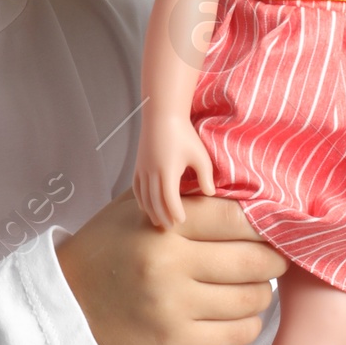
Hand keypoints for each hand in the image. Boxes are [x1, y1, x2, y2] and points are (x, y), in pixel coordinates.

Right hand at [55, 191, 286, 344]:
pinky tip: (239, 315)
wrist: (62, 310)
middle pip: (254, 260)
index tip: (271, 228)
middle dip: (273, 260)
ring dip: (262, 293)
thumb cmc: (103, 255)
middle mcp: (168, 266)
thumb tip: (238, 188)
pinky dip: (249, 323)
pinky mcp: (176, 344)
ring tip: (252, 287)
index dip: (264, 223)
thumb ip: (179, 197)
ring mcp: (173, 308)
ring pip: (253, 298)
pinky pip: (240, 333)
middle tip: (272, 259)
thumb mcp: (131, 211)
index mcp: (161, 227)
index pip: (237, 217)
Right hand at [133, 114, 214, 231]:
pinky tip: (146, 207)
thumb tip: (209, 193)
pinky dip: (141, 200)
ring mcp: (142, 170)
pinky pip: (137, 188)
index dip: (175, 212)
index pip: (169, 199)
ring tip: (159, 222)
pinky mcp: (138, 166)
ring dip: (151, 211)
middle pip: (154, 202)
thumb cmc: (183, 134)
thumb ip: (205, 176)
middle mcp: (151, 173)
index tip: (182, 220)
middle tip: (170, 228)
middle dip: (162, 216)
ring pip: (144, 197)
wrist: (162, 116)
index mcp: (167, 171)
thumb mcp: (200, 155)